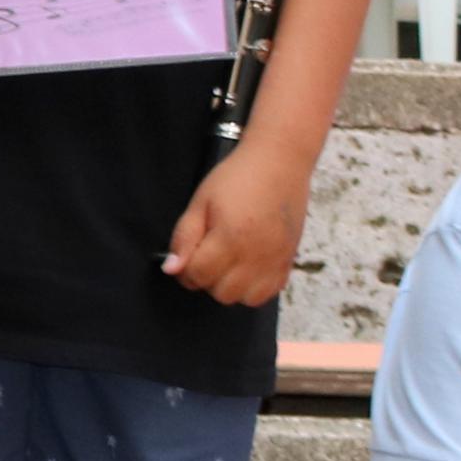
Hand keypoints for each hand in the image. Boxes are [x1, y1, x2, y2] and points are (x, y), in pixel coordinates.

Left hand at [163, 144, 311, 304]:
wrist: (279, 162)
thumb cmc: (236, 177)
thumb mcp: (200, 202)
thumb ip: (184, 238)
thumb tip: (172, 269)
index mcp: (230, 237)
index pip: (198, 275)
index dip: (185, 269)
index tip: (187, 255)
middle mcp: (255, 255)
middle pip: (221, 293)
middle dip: (207, 280)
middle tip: (207, 256)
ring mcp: (275, 260)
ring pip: (246, 299)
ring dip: (231, 287)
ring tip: (227, 263)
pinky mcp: (289, 260)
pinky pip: (269, 293)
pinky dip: (255, 288)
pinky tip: (247, 267)